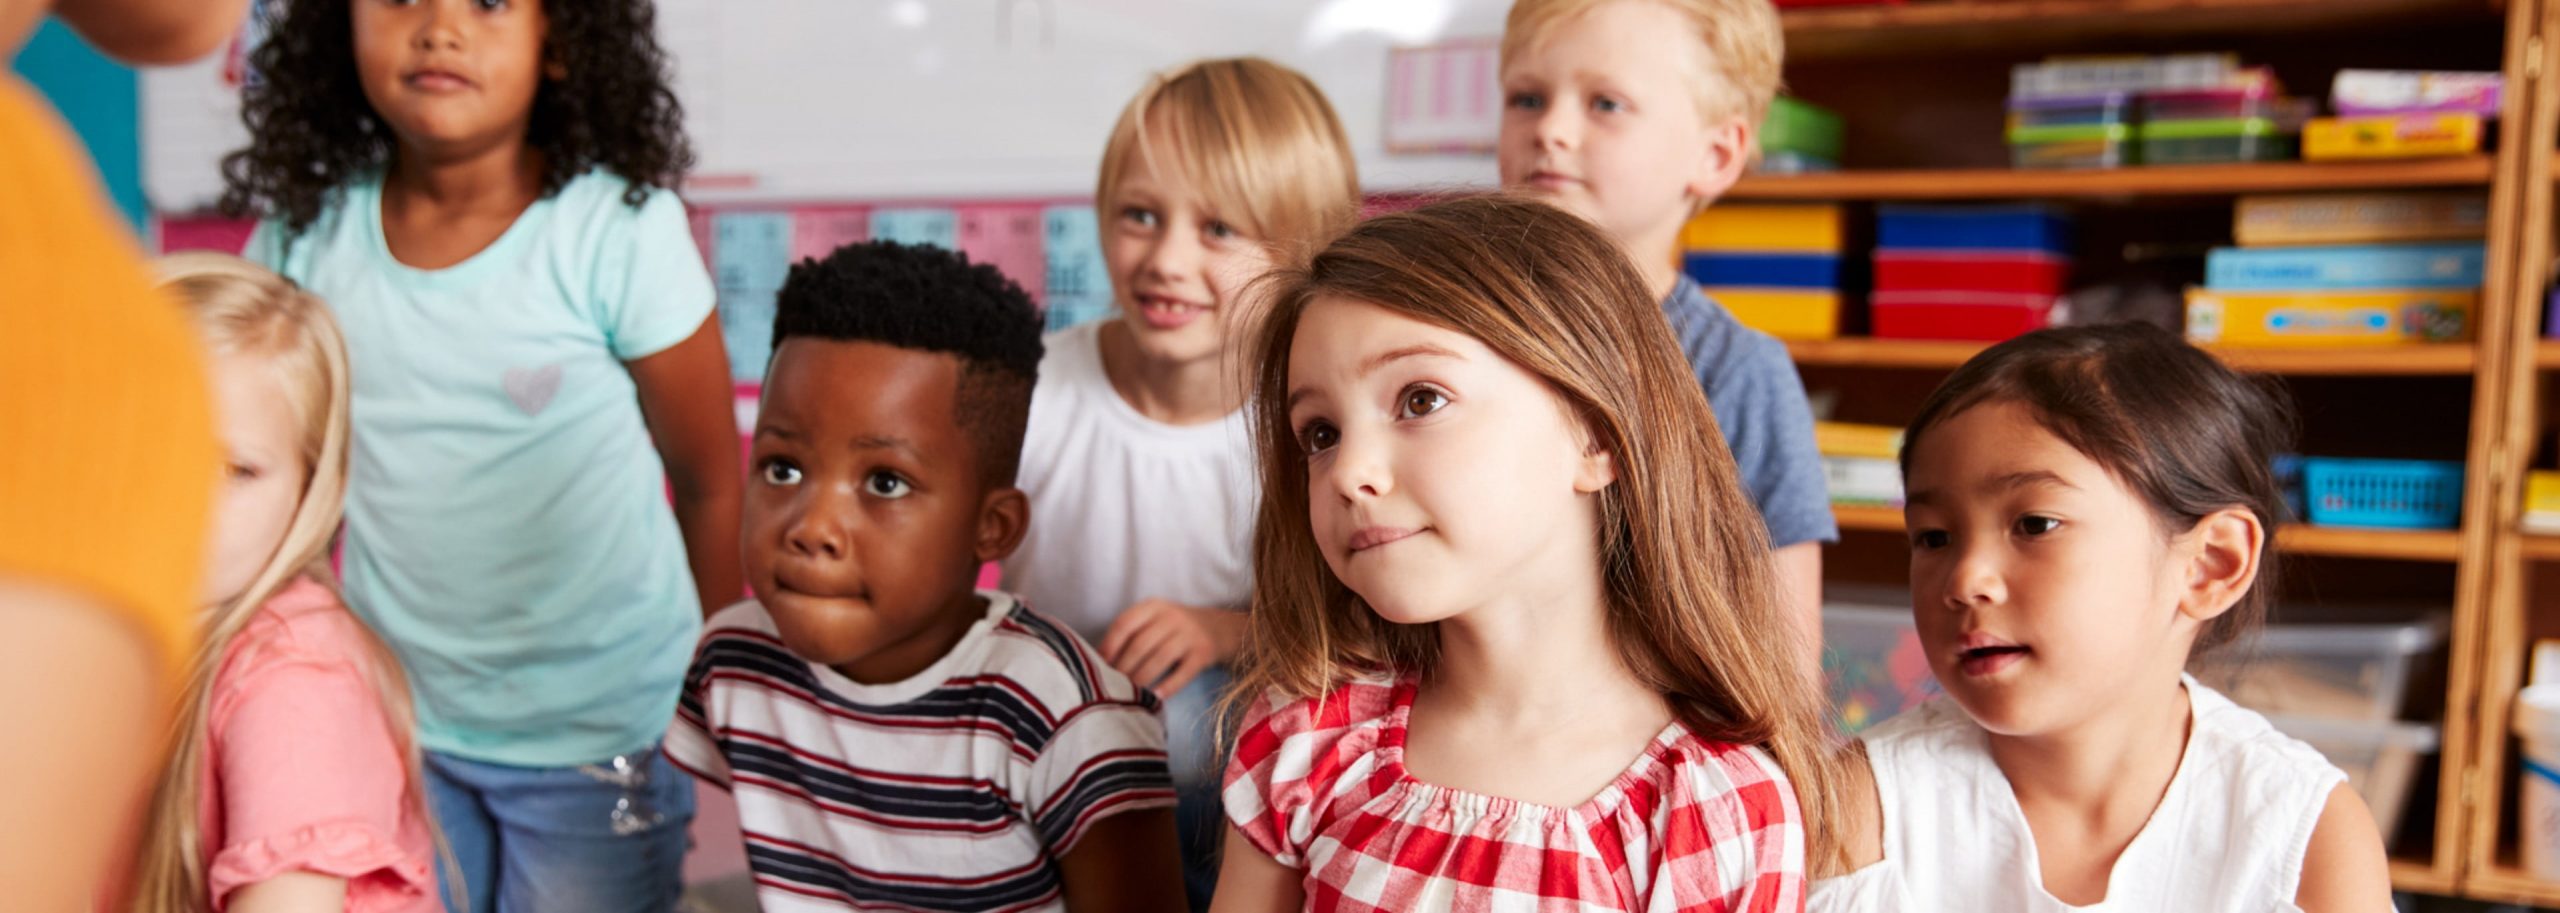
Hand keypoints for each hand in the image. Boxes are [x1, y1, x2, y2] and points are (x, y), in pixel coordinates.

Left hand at [1099, 600, 1239, 698]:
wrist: (1223, 628)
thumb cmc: (1178, 629)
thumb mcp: (1156, 620)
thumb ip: (1132, 633)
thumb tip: (1099, 659)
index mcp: (1154, 606)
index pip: (1125, 623)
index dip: (1109, 645)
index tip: (1099, 665)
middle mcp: (1172, 616)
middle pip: (1140, 644)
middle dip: (1123, 667)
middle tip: (1112, 686)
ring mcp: (1190, 634)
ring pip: (1159, 658)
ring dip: (1141, 679)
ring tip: (1129, 694)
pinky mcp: (1204, 652)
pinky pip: (1182, 673)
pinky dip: (1167, 686)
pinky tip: (1155, 697)